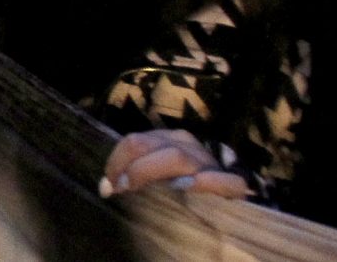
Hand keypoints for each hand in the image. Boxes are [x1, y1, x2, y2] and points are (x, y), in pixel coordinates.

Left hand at [100, 131, 249, 200]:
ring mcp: (209, 163)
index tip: (109, 185)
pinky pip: (224, 180)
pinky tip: (188, 187)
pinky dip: (207, 182)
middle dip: (129, 166)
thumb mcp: (157, 174)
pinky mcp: (232, 184)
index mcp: (168, 140)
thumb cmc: (182, 185)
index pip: (135, 141)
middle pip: (148, 145)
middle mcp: (187, 145)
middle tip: (120, 188)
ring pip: (177, 157)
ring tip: (136, 188)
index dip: (117, 161)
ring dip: (150, 170)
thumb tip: (104, 188)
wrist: (227, 195)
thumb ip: (132, 176)